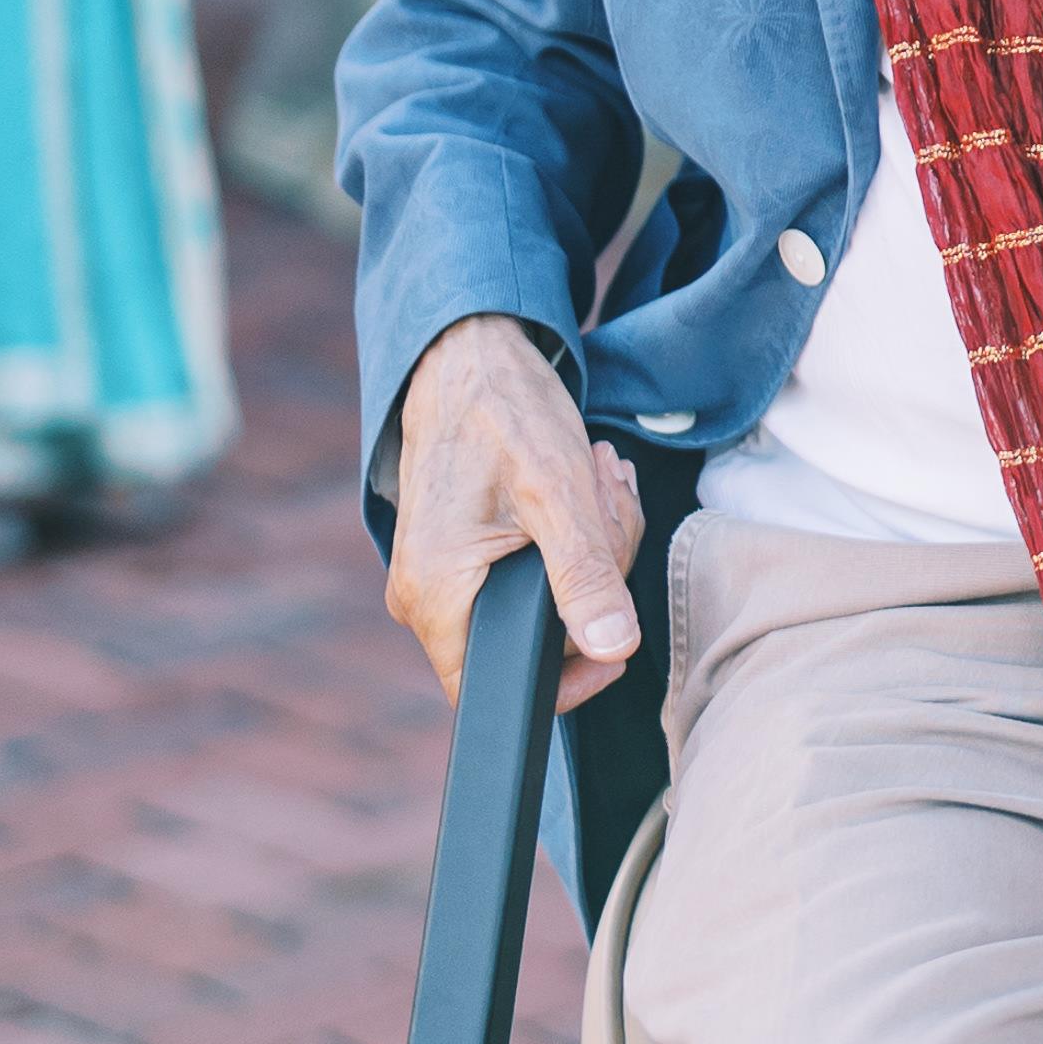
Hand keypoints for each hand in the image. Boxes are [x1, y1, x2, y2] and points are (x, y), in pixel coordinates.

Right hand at [385, 312, 643, 714]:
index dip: (572, 676)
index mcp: (436, 594)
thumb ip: (587, 576)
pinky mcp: (461, 554)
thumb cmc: (504, 413)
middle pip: (536, 638)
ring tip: (596, 481)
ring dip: (594, 544)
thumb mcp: (560, 494)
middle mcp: (425, 596)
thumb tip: (613, 646)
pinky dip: (572, 533)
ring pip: (544, 600)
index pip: (502, 686)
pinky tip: (580, 487)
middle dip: (596, 576)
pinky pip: (530, 570)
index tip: (617, 631)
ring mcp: (440, 575)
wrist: (469, 357)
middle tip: (608, 506)